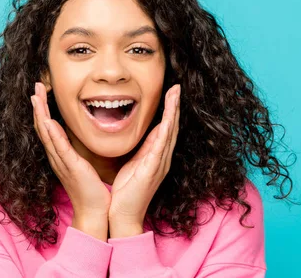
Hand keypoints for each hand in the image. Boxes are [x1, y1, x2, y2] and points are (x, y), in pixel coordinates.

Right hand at [31, 82, 110, 236]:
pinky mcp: (70, 167)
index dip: (43, 108)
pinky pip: (59, 147)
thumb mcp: (81, 161)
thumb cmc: (91, 187)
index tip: (42, 90)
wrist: (94, 210)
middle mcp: (56, 156)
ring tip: (36, 96)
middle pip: (42, 126)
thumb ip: (76, 147)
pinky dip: (52, 134)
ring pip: (46, 133)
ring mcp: (61, 161)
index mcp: (59, 153)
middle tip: (36, 85)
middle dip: (39, 105)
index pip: (47, 126)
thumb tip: (76, 133)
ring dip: (40, 113)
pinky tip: (48, 121)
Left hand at [108, 84, 180, 232]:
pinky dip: (166, 131)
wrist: (123, 214)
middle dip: (175, 105)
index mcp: (155, 155)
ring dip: (173, 113)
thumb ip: (138, 149)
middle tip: (177, 86)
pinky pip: (161, 147)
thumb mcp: (132, 163)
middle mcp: (161, 158)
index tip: (170, 91)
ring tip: (175, 94)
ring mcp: (159, 164)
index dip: (169, 109)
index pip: (165, 127)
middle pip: (172, 126)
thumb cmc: (125, 191)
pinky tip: (168, 119)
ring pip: (169, 132)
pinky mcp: (152, 170)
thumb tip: (139, 134)